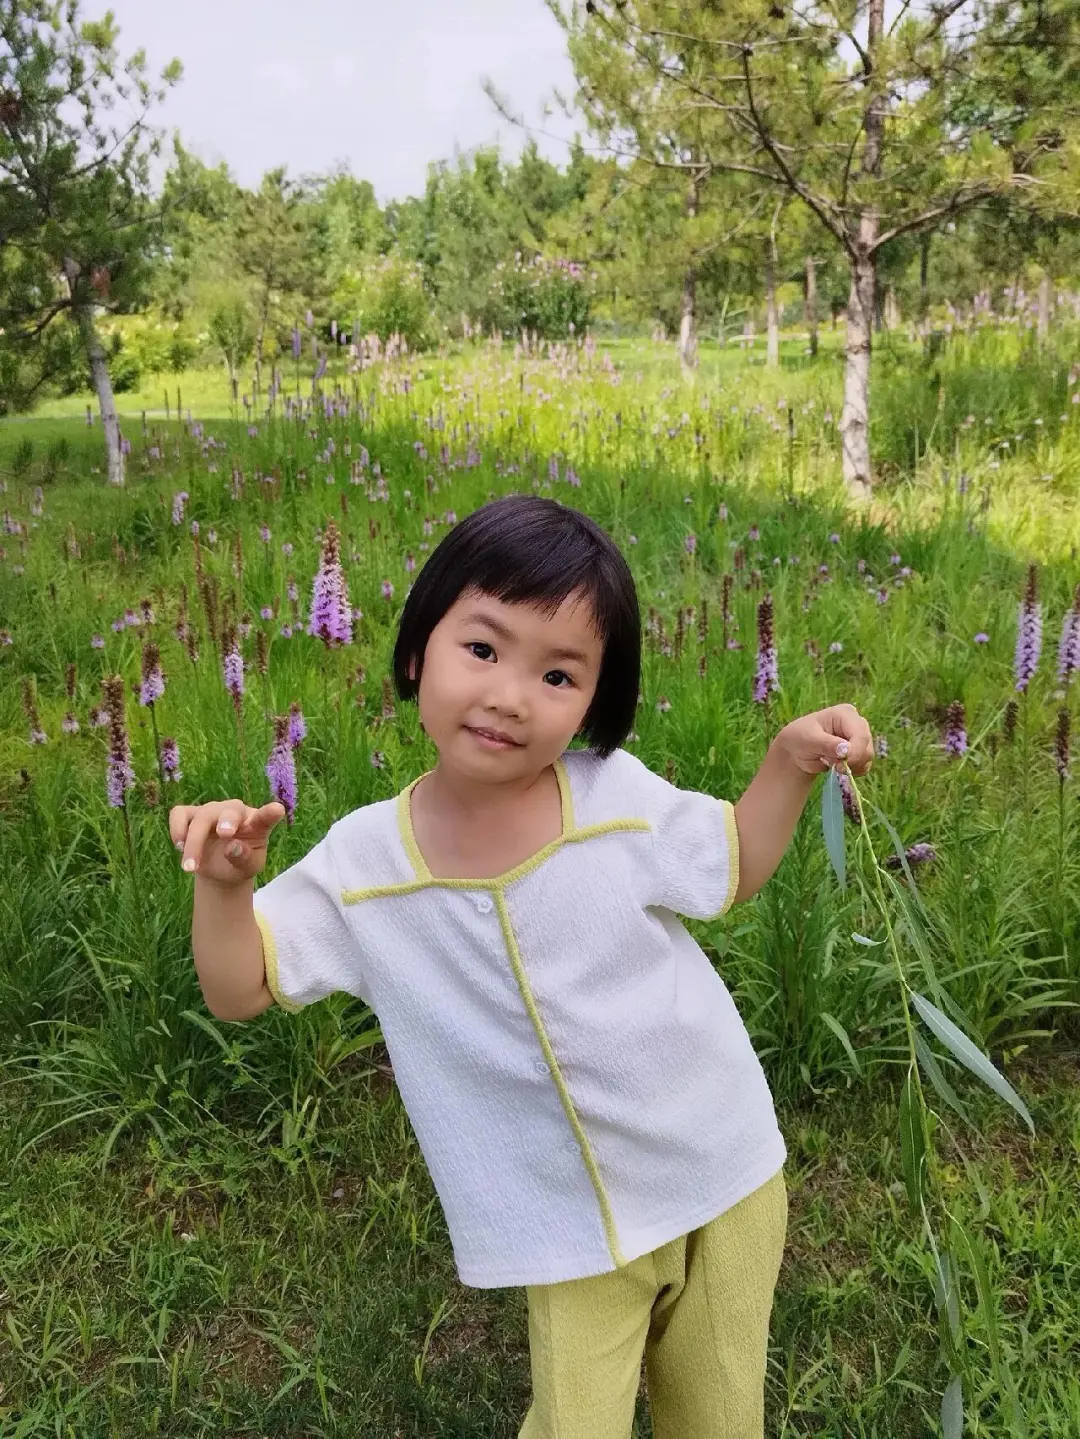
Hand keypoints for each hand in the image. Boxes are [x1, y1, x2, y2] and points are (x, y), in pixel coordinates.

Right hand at [169, 799, 285, 885]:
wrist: (219, 868)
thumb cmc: (239, 863)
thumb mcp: (248, 868)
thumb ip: (244, 858)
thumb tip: (232, 847)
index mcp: (257, 824)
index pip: (266, 817)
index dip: (270, 813)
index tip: (277, 810)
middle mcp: (235, 812)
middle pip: (229, 811)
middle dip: (226, 821)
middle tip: (225, 835)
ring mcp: (212, 810)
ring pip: (201, 816)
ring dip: (194, 843)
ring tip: (190, 868)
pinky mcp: (191, 814)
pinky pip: (179, 814)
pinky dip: (177, 830)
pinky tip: (181, 847)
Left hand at [776, 703, 873, 777]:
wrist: (796, 751)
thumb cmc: (800, 739)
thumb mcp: (808, 740)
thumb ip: (827, 744)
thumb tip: (846, 749)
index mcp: (845, 714)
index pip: (860, 734)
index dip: (855, 752)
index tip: (841, 766)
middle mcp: (857, 723)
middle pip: (867, 746)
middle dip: (852, 760)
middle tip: (834, 766)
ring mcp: (860, 737)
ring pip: (867, 757)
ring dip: (851, 766)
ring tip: (831, 763)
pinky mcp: (860, 751)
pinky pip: (865, 765)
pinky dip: (853, 770)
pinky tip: (838, 767)